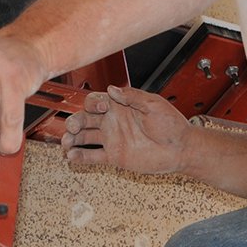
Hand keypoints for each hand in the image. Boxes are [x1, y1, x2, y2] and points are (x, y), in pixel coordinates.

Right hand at [61, 85, 189, 174]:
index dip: (93, 104)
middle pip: (84, 119)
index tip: (102, 109)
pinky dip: (80, 157)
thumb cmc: (171, 124)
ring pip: (84, 138)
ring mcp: (111, 139)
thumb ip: (132, 97)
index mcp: (119, 106)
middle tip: (72, 127)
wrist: (180, 148)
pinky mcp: (114, 157)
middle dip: (74, 122)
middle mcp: (111, 122)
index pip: (96, 102)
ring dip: (72, 139)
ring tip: (66, 143)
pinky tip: (71, 156)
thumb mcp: (153, 104)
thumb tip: (111, 89)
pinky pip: (93, 156)